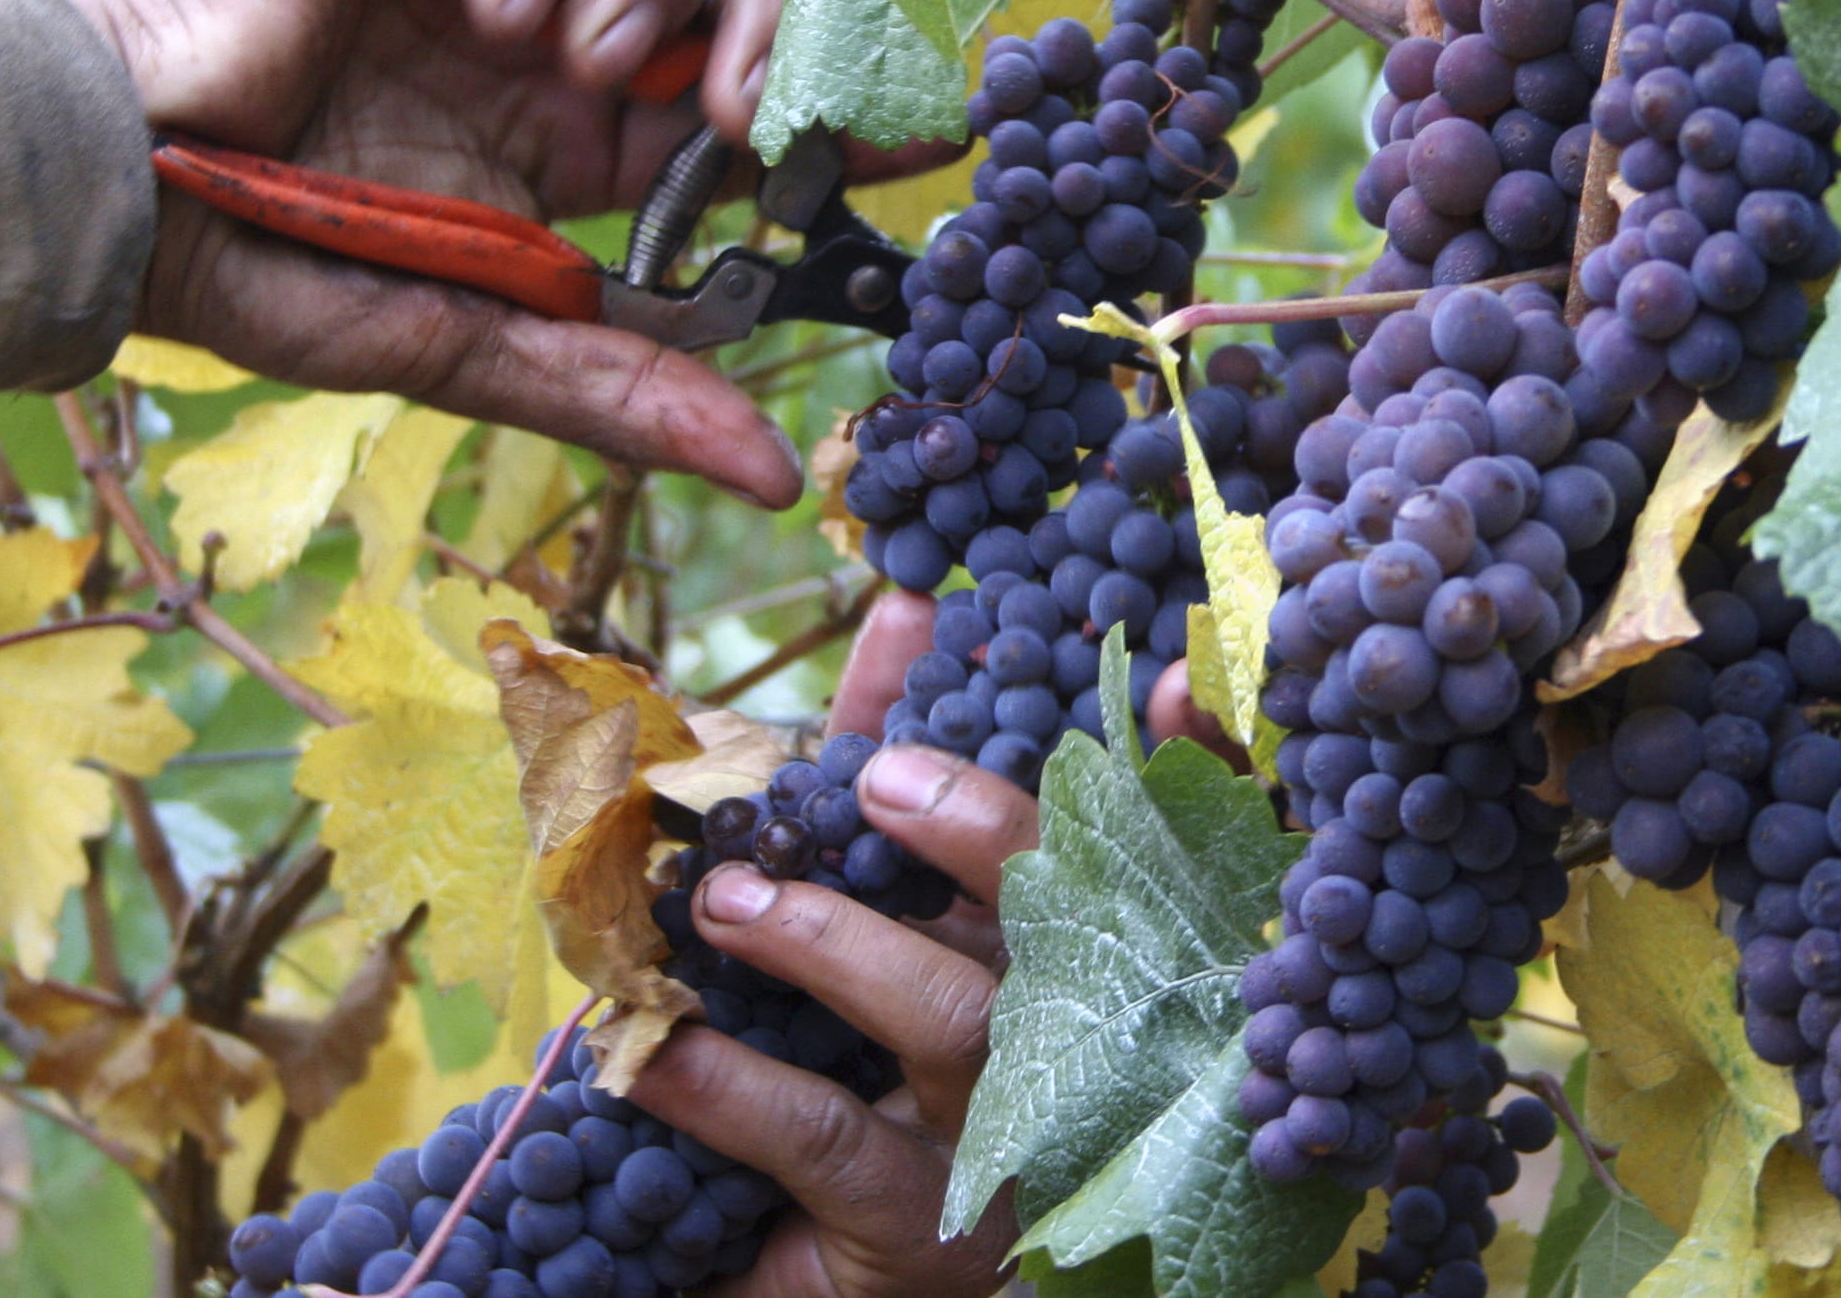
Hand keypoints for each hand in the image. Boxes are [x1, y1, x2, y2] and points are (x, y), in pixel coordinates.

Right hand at [72, 0, 801, 504]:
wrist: (120, 199)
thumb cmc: (282, 273)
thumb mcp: (478, 346)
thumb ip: (625, 391)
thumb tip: (780, 473)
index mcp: (591, 135)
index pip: (758, 90)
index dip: (846, 98)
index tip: (927, 130)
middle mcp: (562, 31)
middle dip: (774, 26)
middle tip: (731, 107)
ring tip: (596, 54)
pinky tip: (498, 6)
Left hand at [621, 593, 1244, 1297]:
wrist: (816, 1274)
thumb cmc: (872, 1068)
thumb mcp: (881, 907)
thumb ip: (886, 769)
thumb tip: (907, 610)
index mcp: (1078, 954)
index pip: (1133, 842)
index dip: (1180, 766)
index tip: (1176, 682)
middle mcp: (1068, 1039)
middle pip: (1062, 920)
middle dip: (982, 832)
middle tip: (879, 775)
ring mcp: (1001, 1138)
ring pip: (956, 1019)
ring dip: (838, 943)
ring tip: (730, 900)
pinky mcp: (917, 1229)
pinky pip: (830, 1139)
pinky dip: (738, 1087)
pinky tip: (661, 1052)